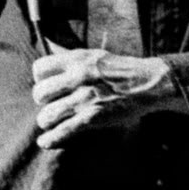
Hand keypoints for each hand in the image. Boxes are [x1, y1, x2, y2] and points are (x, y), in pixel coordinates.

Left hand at [32, 46, 181, 147]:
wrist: (148, 83)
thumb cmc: (121, 69)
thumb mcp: (94, 54)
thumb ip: (71, 56)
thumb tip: (50, 47)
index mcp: (77, 60)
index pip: (40, 68)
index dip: (40, 79)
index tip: (47, 85)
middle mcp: (77, 77)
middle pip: (40, 93)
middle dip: (43, 101)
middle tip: (51, 104)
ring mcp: (84, 98)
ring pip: (47, 114)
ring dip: (47, 121)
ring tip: (51, 123)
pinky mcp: (92, 117)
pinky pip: (63, 131)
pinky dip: (51, 139)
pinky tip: (45, 142)